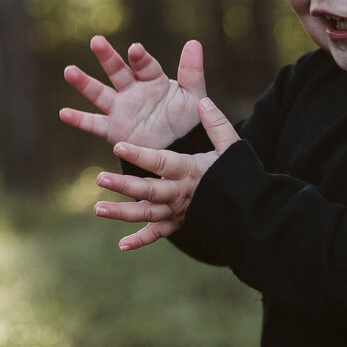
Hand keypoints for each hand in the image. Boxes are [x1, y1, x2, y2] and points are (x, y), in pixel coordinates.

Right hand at [60, 36, 206, 152]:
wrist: (181, 150)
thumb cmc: (189, 122)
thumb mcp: (194, 96)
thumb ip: (192, 71)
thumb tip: (194, 42)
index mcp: (153, 80)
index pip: (144, 65)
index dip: (139, 57)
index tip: (135, 49)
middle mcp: (134, 91)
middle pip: (118, 71)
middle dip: (107, 57)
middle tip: (96, 41)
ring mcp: (121, 110)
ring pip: (100, 93)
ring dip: (84, 83)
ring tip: (69, 71)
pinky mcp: (114, 130)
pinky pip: (94, 124)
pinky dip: (79, 119)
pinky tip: (63, 113)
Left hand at [93, 99, 240, 249]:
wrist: (248, 211)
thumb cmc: (237, 174)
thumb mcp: (231, 147)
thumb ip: (216, 124)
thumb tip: (202, 101)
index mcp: (189, 171)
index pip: (161, 162)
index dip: (140, 155)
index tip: (118, 146)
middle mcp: (179, 193)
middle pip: (148, 191)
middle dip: (123, 185)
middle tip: (100, 178)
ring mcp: (176, 211)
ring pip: (146, 214)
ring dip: (122, 213)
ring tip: (97, 209)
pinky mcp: (177, 225)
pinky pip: (158, 234)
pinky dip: (140, 240)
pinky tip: (122, 245)